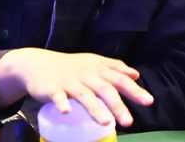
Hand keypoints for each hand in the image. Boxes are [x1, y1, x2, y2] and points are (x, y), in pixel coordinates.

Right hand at [0, 48, 153, 127]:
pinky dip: (62, 103)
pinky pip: (57, 96)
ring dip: (94, 108)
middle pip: (104, 89)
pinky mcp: (52, 88)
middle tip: (128, 122)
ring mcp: (68, 81)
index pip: (118, 79)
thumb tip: (135, 75)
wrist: (36, 63)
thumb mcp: (92, 62)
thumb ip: (114, 67)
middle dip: (117, 105)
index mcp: (97, 69)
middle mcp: (85, 74)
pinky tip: (66, 111)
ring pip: (84, 95)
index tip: (148, 101)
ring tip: (106, 122)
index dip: (133, 90)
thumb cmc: (70, 66)